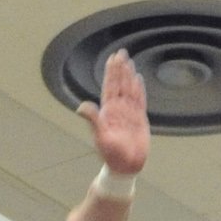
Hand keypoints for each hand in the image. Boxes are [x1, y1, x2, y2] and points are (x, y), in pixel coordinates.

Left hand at [80, 47, 148, 175]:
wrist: (125, 167)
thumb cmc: (110, 154)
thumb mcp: (100, 137)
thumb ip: (92, 120)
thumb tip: (81, 106)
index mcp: (108, 111)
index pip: (109, 86)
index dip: (111, 72)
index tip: (112, 58)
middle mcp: (118, 109)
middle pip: (119, 84)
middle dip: (120, 69)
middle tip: (121, 53)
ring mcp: (129, 113)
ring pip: (129, 89)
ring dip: (129, 76)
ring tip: (129, 61)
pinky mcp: (140, 119)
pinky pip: (140, 100)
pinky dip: (139, 89)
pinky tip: (138, 79)